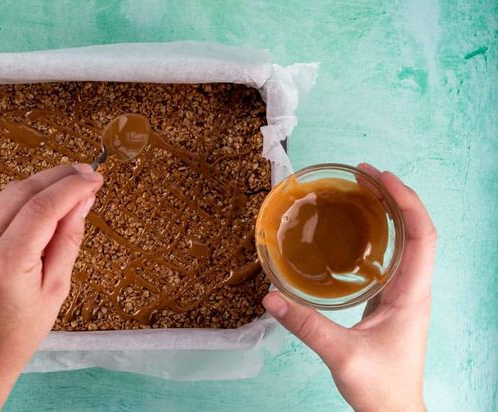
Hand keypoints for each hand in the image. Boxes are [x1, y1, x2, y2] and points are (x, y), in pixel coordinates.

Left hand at [0, 164, 102, 410]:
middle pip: (22, 191)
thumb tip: (83, 202)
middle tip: (88, 172)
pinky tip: (49, 199)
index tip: (96, 178)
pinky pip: (0, 207)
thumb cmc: (21, 331)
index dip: (72, 187)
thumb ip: (68, 240)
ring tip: (74, 182)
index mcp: (6, 263)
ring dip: (42, 182)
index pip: (43, 208)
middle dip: (58, 177)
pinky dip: (26, 196)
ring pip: (9, 193)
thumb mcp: (57, 289)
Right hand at [262, 164, 435, 411]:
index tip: (381, 178)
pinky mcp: (389, 301)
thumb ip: (306, 326)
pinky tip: (352, 232)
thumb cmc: (381, 388)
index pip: (422, 235)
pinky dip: (376, 236)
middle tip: (364, 174)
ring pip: (405, 242)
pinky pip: (389, 258)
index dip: (406, 201)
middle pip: (416, 230)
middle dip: (394, 197)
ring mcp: (403, 294)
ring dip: (387, 213)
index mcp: (412, 294)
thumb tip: (270, 297)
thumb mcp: (341, 355)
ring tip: (359, 192)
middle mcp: (413, 288)